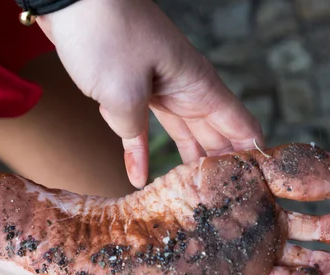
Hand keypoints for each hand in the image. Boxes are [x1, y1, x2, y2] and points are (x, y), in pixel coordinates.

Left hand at [36, 0, 263, 187]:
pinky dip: (137, 152)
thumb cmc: (105, 34)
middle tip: (228, 200)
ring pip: (181, 133)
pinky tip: (138, 178)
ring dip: (185, 163)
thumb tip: (133, 147)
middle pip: (213, 134)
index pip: (239, 124)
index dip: (253, 155)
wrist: (70, 0)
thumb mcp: (123, 91)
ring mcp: (156, 89)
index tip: (259, 186)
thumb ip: (133, 129)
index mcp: (197, 84)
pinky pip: (138, 129)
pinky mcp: (127, 91)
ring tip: (195, 195)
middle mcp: (183, 88)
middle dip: (221, 167)